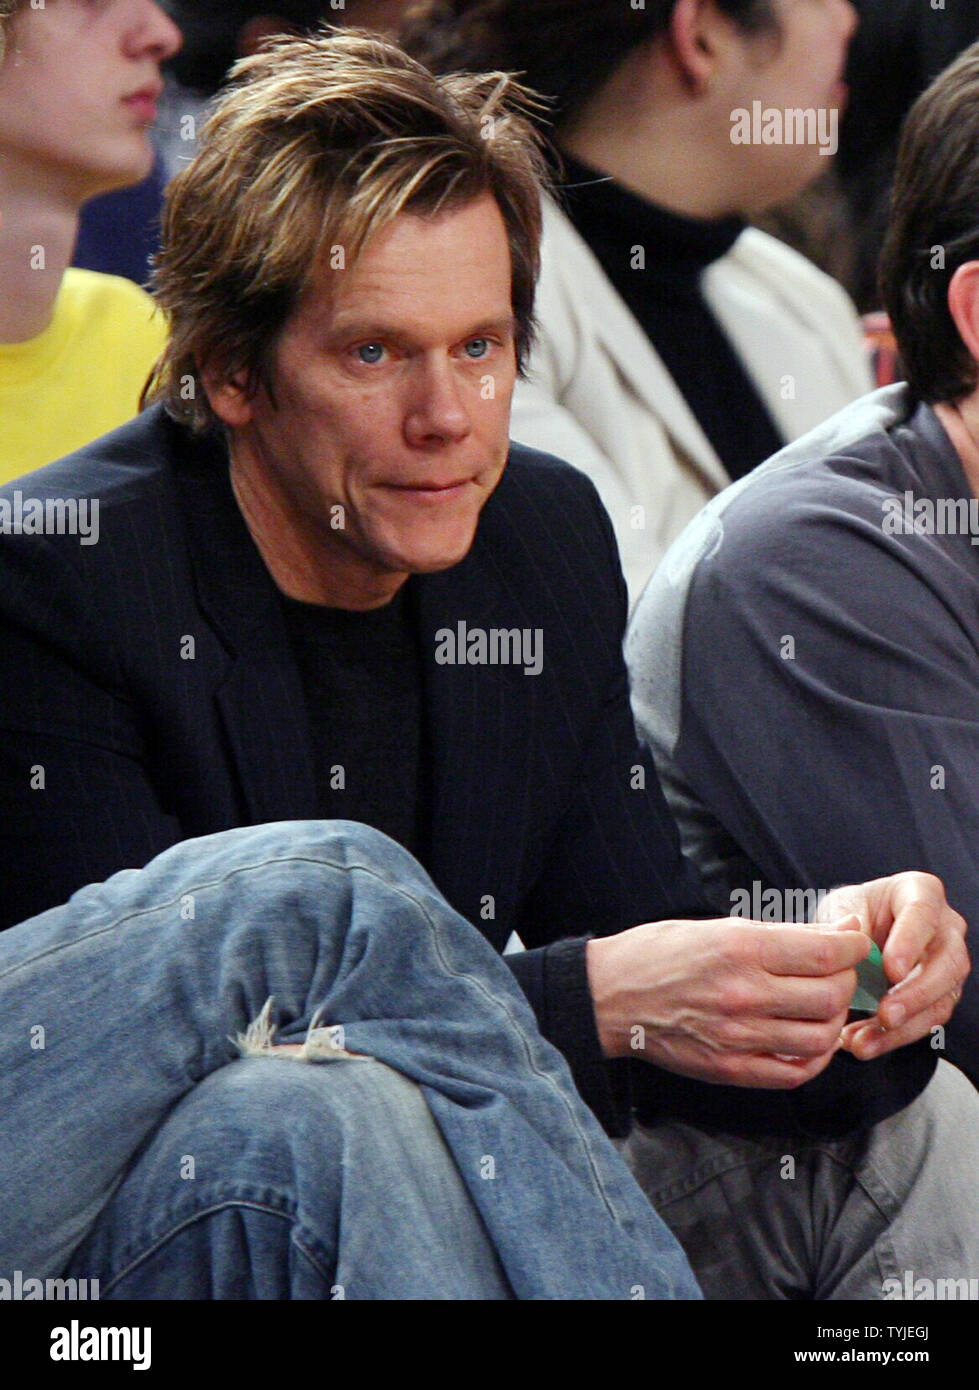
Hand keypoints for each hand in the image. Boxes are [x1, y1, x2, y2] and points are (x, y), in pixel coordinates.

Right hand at [585, 915, 870, 1087]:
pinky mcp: (731, 1069)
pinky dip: (816, 1058)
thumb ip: (778, 934)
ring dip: (834, 1021)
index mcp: (740, 949)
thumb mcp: (718, 926)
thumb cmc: (660, 953)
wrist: (610, 997)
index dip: (853, 945)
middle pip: (831, 995)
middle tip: (838, 973)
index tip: (855, 941)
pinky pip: (795, 1072)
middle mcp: (743, 994)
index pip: (826, 952)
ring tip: (824, 1007)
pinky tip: (810, 1040)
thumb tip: (837, 932)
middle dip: (846, 981)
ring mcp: (738, 1037)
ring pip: (821, 1037)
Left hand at [813, 873, 969, 1060]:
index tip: (889, 970)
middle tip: (885, 1015)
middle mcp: (945, 928)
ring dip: (903, 1027)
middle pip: (947, 963)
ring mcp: (947, 965)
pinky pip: (925, 1023)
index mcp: (920, 892)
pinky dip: (892, 1038)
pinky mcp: (939, 998)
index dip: (910, 943)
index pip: (923, 914)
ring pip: (941, 1001)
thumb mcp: (839, 910)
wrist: (851, 935)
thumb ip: (846, 929)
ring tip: (862, 1042)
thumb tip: (851, 955)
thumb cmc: (848, 914)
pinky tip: (863, 1045)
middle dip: (915, 994)